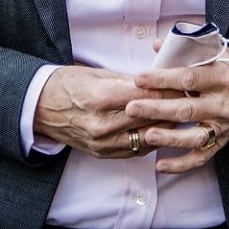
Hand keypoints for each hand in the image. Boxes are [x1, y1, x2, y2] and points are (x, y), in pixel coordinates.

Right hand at [34, 65, 184, 159]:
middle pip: (150, 118)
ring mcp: (102, 143)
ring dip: (165, 127)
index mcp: (102, 97)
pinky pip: (135, 150)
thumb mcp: (97, 74)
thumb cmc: (67, 84)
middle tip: (189, 100)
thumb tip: (157, 81)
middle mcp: (103, 124)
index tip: (184, 84)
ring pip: (147, 137)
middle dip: (172, 108)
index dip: (169, 89)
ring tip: (180, 116)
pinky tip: (160, 130)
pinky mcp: (102, 154)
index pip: (147, 95)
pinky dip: (150, 140)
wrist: (39, 107)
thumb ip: (128, 80)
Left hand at [126, 57, 228, 174]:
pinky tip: (160, 164)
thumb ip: (186, 48)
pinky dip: (181, 164)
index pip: (188, 77)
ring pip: (194, 137)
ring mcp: (222, 126)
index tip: (139, 78)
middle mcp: (223, 103)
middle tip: (131, 108)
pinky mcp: (222, 142)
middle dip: (157, 109)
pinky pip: (201, 157)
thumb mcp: (216, 52)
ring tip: (147, 135)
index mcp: (221, 76)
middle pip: (187, 109)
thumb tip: (156, 46)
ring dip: (169, 138)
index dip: (162, 79)